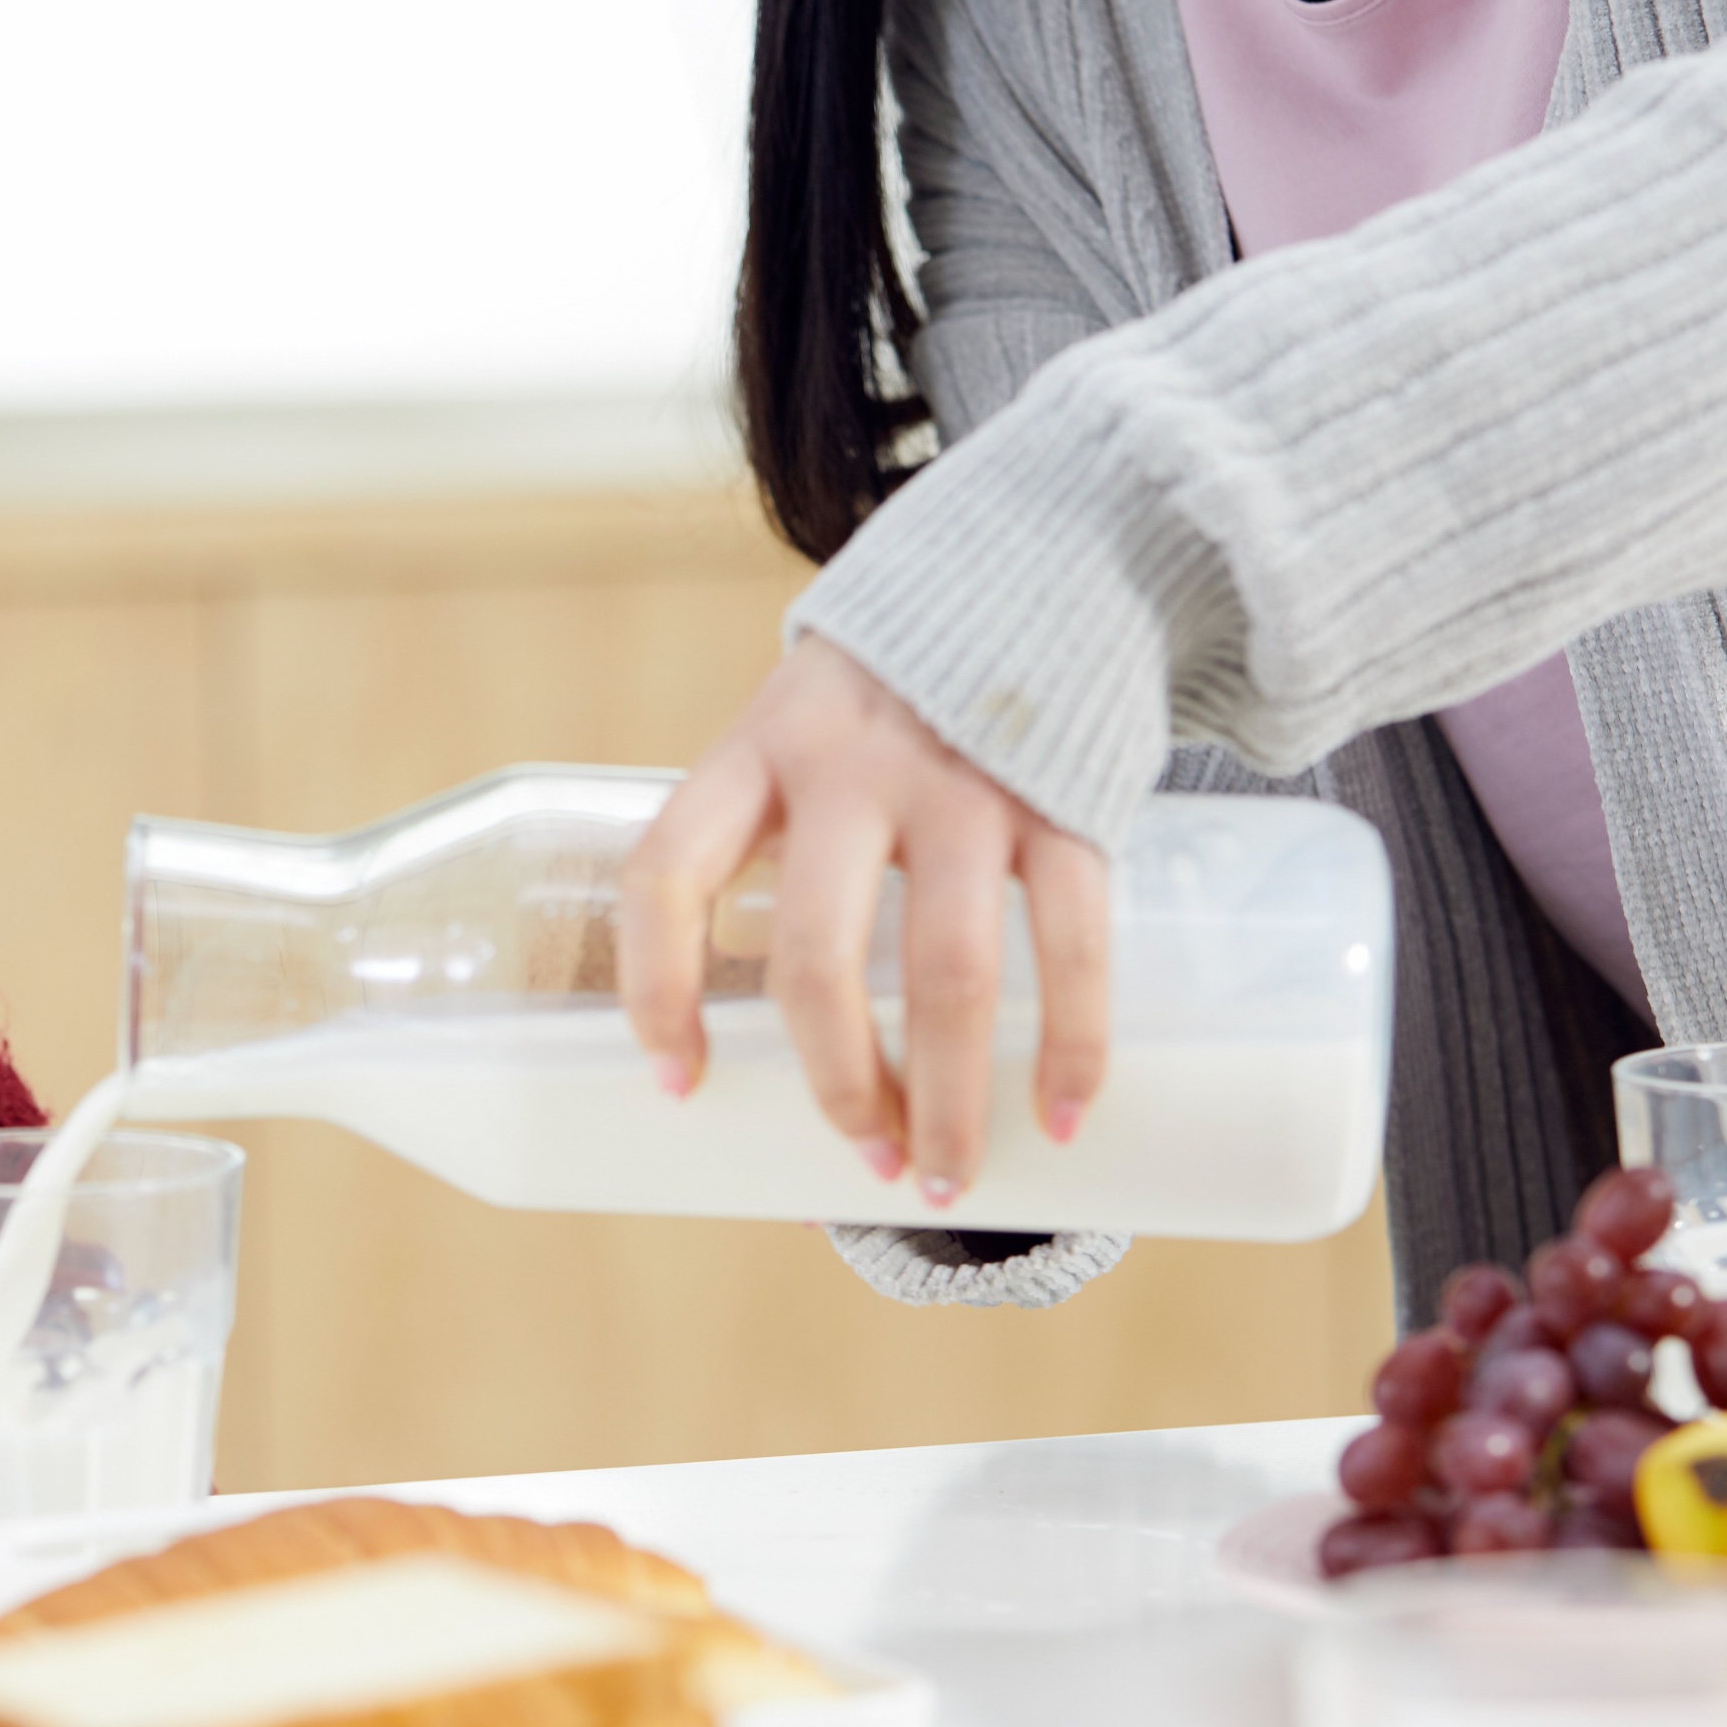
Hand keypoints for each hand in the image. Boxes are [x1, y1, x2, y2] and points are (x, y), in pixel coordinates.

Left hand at [617, 637, 1111, 1212]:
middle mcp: (849, 767)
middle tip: (864, 1155)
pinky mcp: (1065, 799)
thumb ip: (780, 835)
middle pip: (815, 955)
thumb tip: (778, 1026)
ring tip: (946, 1171)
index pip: (665, 873)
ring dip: (946, 1095)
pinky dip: (1071, 1046)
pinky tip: (1061, 1111)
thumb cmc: (899, 685)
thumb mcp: (805, 726)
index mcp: (758, 749)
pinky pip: (1070, 942)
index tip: (679, 1082)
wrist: (1047, 555)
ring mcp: (963, 783)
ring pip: (945, 973)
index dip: (655, 988)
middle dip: (837, 1083)